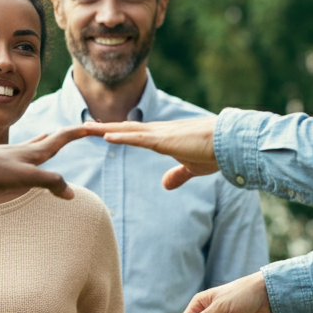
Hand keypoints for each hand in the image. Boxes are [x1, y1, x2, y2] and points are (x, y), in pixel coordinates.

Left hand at [0, 126, 94, 199]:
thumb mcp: (25, 177)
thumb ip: (49, 182)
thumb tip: (71, 194)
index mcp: (34, 152)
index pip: (62, 138)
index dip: (78, 132)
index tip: (94, 126)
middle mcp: (25, 152)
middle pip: (51, 140)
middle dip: (66, 135)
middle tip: (80, 130)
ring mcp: (13, 158)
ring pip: (34, 146)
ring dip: (46, 141)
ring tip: (50, 135)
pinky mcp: (2, 166)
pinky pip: (22, 157)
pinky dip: (29, 154)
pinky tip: (22, 156)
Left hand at [83, 117, 217, 188]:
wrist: (229, 143)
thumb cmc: (214, 153)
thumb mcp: (192, 167)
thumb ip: (177, 175)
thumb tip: (165, 185)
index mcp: (164, 137)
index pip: (135, 134)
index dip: (118, 132)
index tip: (101, 132)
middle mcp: (159, 132)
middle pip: (125, 128)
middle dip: (104, 128)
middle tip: (83, 126)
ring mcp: (161, 134)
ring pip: (127, 130)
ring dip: (105, 129)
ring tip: (85, 128)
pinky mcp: (165, 140)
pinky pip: (138, 137)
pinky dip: (121, 136)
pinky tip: (106, 136)